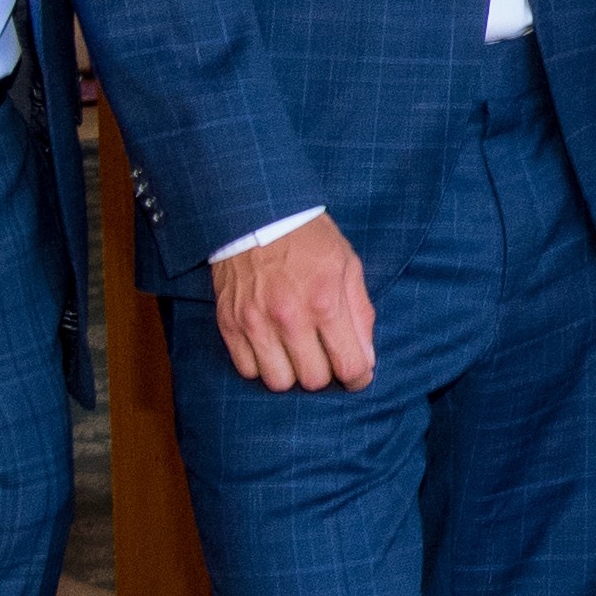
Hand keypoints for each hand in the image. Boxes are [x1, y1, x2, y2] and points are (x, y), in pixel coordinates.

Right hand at [214, 218, 376, 389]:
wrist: (256, 213)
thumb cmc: (308, 238)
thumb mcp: (348, 265)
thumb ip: (360, 313)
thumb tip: (366, 358)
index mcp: (325, 301)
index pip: (349, 366)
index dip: (359, 377)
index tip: (357, 373)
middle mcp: (289, 316)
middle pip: (314, 380)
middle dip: (326, 372)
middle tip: (325, 355)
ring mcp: (255, 322)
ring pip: (278, 382)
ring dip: (291, 373)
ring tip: (295, 352)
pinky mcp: (229, 323)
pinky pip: (246, 370)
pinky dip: (261, 365)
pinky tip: (271, 346)